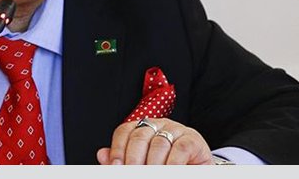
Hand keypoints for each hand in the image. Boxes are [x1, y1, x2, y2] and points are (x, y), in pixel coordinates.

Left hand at [97, 118, 212, 164]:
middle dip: (133, 160)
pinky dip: (172, 165)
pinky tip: (168, 173)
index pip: (124, 131)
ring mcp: (176, 129)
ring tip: (151, 176)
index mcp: (142, 128)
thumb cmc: (168, 166)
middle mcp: (158, 125)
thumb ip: (123, 160)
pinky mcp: (192, 139)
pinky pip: (179, 149)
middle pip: (139, 136)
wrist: (197, 169)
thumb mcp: (143, 163)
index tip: (116, 168)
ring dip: (153, 165)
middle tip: (133, 175)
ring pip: (158, 144)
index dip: (117, 150)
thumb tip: (101, 155)